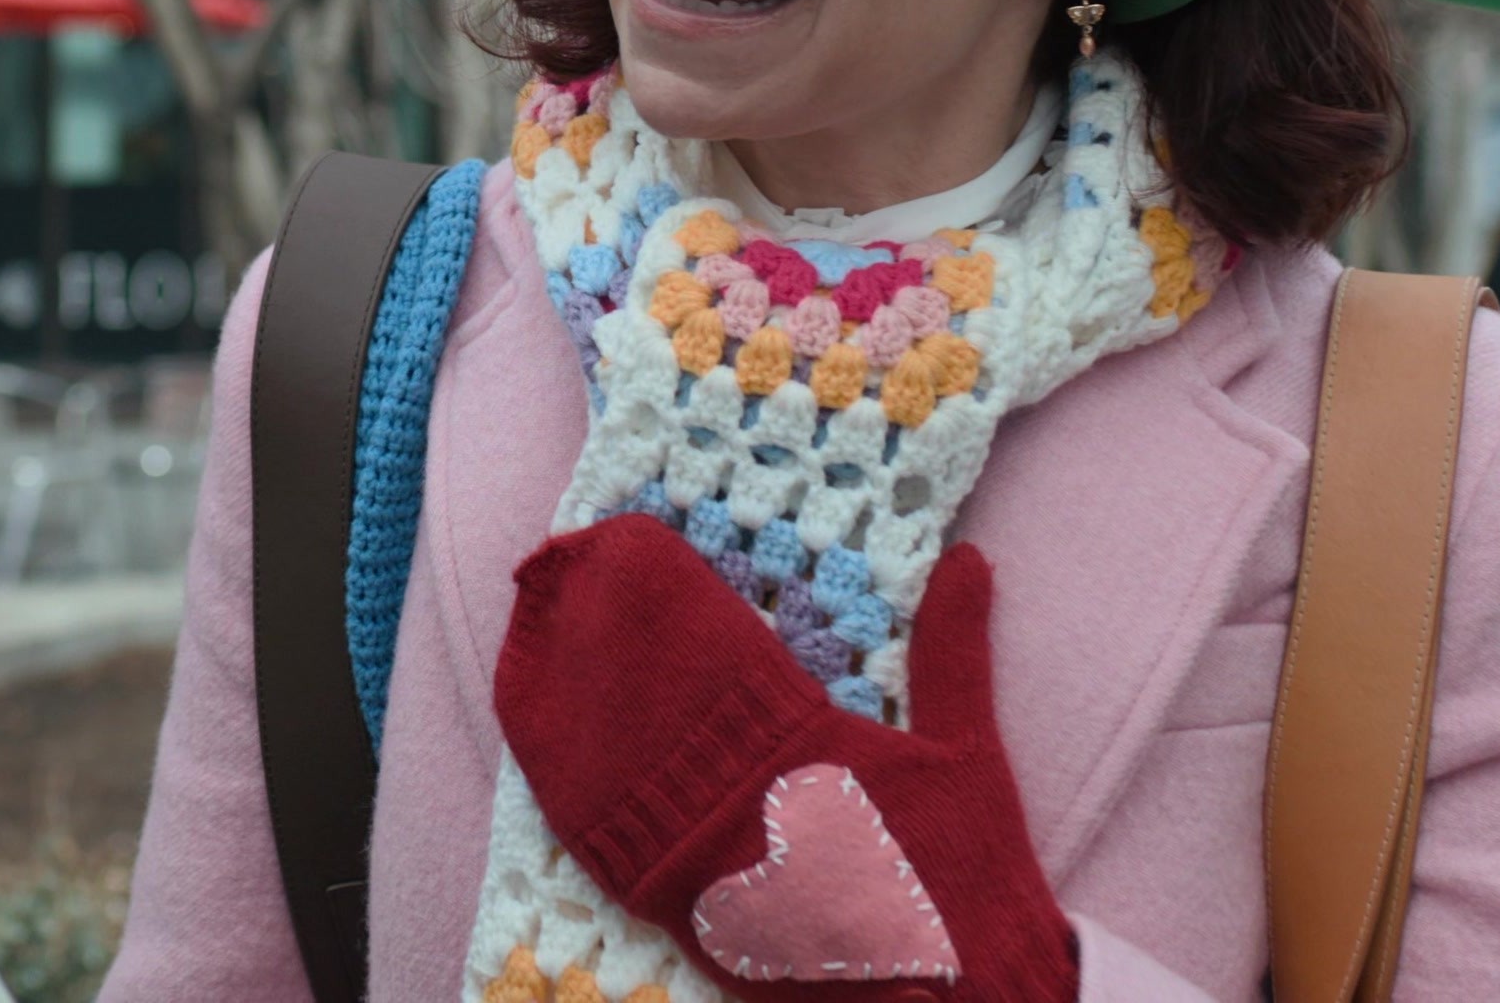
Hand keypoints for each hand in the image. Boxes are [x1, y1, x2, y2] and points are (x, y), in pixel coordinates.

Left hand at [496, 515, 1077, 1002]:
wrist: (959, 999)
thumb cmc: (965, 874)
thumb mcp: (967, 750)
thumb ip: (955, 648)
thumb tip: (969, 556)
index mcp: (811, 745)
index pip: (722, 651)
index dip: (670, 598)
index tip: (629, 543)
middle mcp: (748, 801)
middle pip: (649, 700)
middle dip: (600, 634)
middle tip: (558, 568)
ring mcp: (713, 864)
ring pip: (618, 769)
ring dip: (570, 704)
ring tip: (530, 641)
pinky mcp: (696, 922)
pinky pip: (614, 849)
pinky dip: (572, 795)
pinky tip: (541, 756)